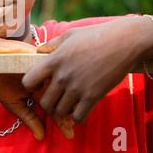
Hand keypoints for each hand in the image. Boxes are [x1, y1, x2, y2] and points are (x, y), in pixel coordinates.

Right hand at [0, 38, 74, 139]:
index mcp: (39, 94)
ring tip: (71, 110)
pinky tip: (66, 88)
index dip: (62, 122)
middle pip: (62, 99)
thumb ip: (28, 118)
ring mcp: (46, 71)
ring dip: (68, 98)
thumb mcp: (13, 103)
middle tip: (72, 124)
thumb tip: (41, 138)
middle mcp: (46, 83)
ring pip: (63, 85)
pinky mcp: (44, 59)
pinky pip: (55, 69)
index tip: (70, 134)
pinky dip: (61, 78)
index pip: (54, 109)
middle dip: (68, 113)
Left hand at [22, 19, 138, 123]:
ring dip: (63, 109)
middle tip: (56, 97)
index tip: (40, 83)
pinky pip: (78, 117)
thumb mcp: (69, 35)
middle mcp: (63, 76)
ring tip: (69, 101)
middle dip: (48, 102)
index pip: (28, 81)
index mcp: (54, 60)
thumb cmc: (96, 35)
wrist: (124, 42)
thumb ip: (51, 45)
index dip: (31, 85)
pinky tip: (81, 107)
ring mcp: (78, 88)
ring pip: (60, 112)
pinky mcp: (93, 97)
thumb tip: (38, 50)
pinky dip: (78, 116)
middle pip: (44, 103)